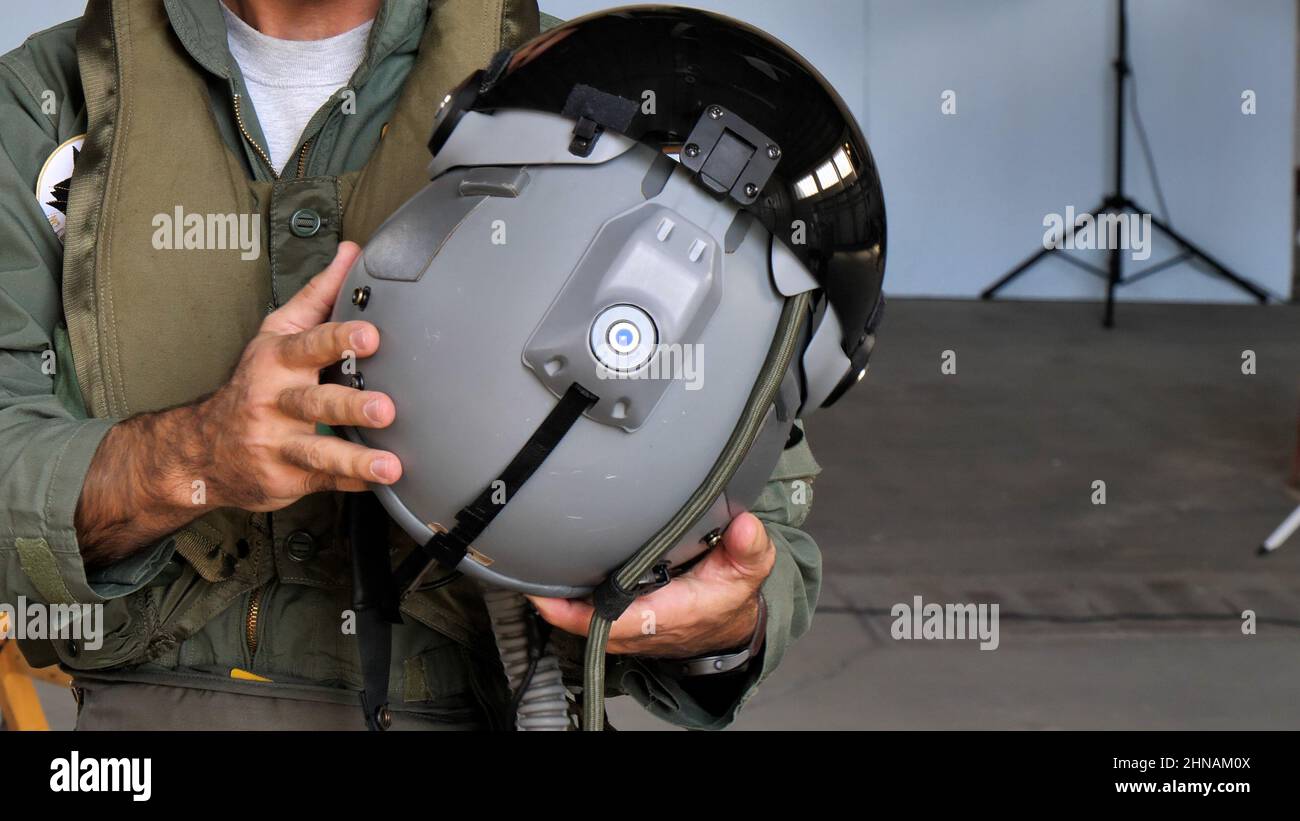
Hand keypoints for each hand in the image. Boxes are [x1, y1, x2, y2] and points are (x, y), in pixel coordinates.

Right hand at [191, 241, 399, 510]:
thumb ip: (318, 295)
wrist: (201, 449)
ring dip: (356, 457)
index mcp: (276, 360)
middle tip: (386, 407)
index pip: (308, 345)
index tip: (370, 335)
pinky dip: (351, 480)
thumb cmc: (254, 383)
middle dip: (351, 405)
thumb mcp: (277, 333)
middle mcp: (274, 401)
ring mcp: (278, 443)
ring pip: (318, 450)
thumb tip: (351, 253)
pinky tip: (377, 480)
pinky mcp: (285, 477)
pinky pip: (323, 479)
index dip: (339, 339)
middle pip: (315, 401)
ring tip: (389, 464)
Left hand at [529, 512, 774, 657]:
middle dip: (553, 598)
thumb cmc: (731, 595)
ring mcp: (627, 627)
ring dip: (556, 599)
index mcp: (668, 614)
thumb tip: (744, 525)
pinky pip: (585, 616)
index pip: (613, 619)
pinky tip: (551, 574)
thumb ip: (748, 547)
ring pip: (580, 620)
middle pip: (583, 621)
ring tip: (530, 565)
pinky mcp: (622, 622)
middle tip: (523, 566)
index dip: (575, 610)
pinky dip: (567, 600)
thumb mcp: (749, 568)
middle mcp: (641, 626)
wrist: (730, 624)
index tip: (547, 591)